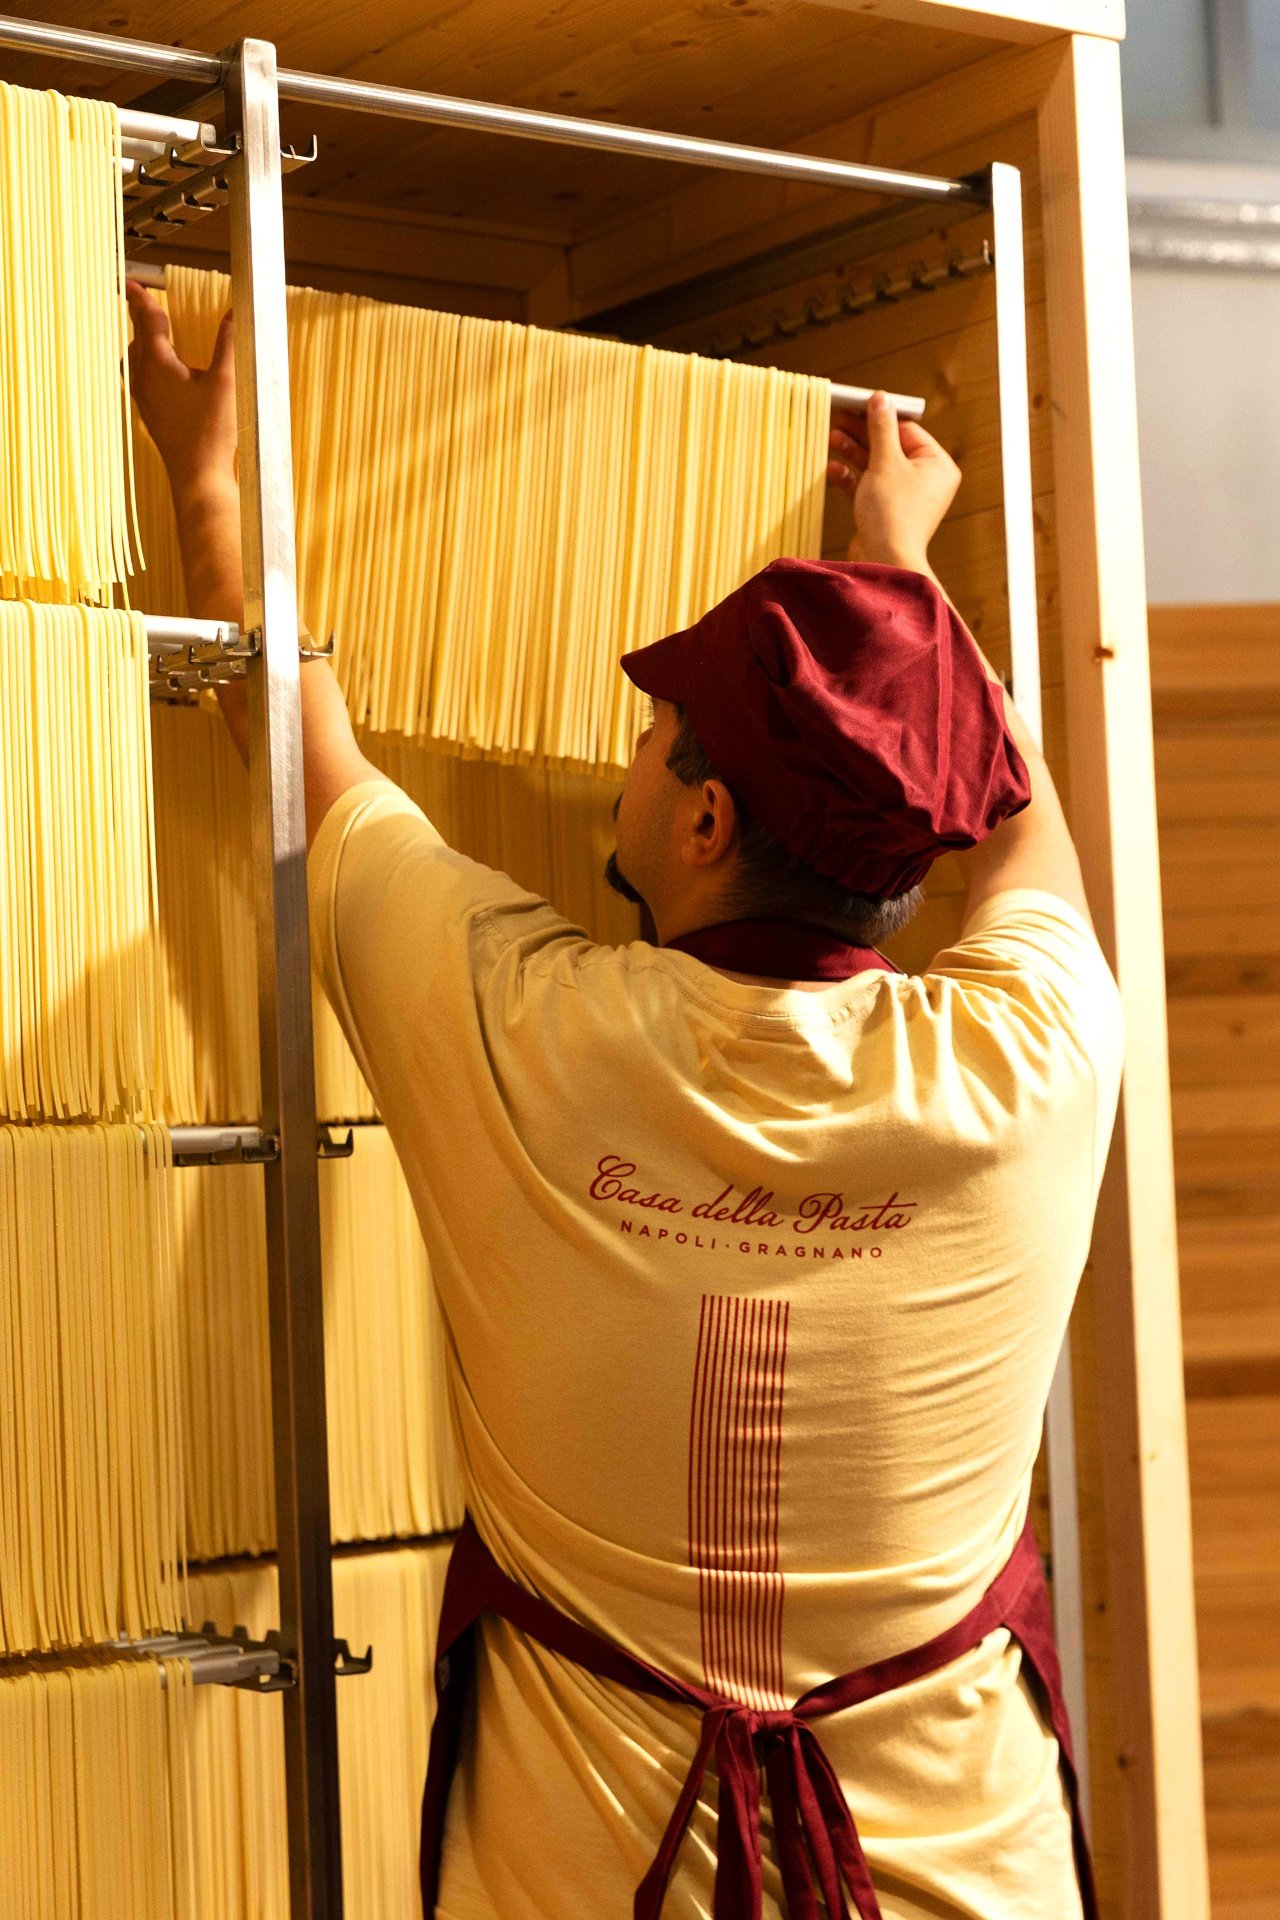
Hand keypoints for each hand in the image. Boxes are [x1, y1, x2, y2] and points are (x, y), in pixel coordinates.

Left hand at [125, 280, 237, 497]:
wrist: (198, 477)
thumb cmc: (211, 433)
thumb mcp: (227, 382)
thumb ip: (229, 343)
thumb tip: (234, 313)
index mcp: (158, 363)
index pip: (147, 319)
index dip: (141, 298)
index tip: (132, 281)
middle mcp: (144, 378)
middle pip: (138, 337)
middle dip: (142, 316)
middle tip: (143, 298)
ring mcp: (145, 398)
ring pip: (137, 359)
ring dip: (144, 340)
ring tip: (151, 330)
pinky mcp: (152, 414)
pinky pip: (143, 378)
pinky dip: (148, 363)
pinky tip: (163, 371)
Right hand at [827, 390, 960, 569]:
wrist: (885, 562)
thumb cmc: (893, 514)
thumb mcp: (886, 462)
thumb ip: (881, 428)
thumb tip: (881, 399)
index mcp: (936, 465)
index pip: (907, 430)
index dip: (881, 415)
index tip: (859, 402)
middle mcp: (924, 480)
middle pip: (889, 446)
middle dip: (862, 434)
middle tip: (839, 418)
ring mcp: (904, 496)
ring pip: (876, 465)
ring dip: (853, 453)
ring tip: (832, 439)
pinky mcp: (885, 511)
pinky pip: (868, 486)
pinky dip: (851, 478)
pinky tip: (834, 470)